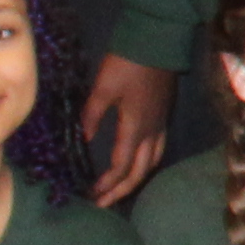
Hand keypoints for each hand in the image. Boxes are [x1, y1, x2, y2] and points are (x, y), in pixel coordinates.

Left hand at [83, 57, 175, 202]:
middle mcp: (151, 131)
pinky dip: (145, 163)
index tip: (91, 195)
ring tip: (120, 189)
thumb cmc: (127, 64)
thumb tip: (82, 139)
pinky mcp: (162, 116)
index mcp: (135, 128)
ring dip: (136, 179)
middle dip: (121, 190)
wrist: (157, 42)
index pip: (121, 166)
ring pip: (152, 162)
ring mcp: (160, 124)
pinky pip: (157, 149)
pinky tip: (136, 163)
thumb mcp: (102, 88)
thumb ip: (91, 115)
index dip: (106, 184)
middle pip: (139, 171)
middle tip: (104, 203)